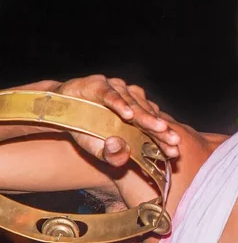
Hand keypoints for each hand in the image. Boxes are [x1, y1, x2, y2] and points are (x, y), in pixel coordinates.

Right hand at [54, 75, 180, 165]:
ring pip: (134, 103)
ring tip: (158, 128)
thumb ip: (112, 155)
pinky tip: (127, 114)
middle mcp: (130, 100)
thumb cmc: (83, 129)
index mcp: (135, 116)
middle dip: (161, 130)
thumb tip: (123, 157)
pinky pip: (111, 94)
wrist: (57, 110)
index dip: (164, 140)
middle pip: (148, 115)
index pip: (153, 128)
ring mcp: (116, 90)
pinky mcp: (99, 84)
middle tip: (174, 140)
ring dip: (146, 116)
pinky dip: (119, 103)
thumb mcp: (97, 149)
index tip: (175, 152)